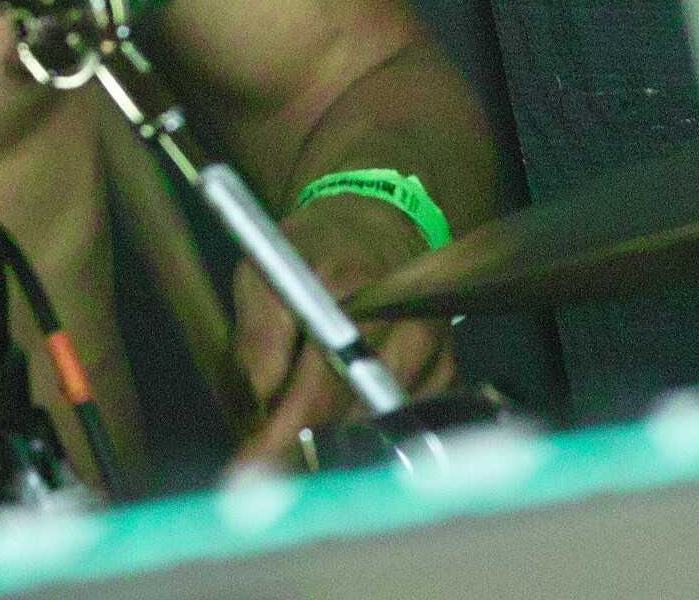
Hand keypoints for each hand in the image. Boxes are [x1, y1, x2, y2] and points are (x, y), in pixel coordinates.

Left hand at [228, 193, 456, 468]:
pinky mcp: (447, 368)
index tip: (251, 473)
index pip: (318, 387)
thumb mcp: (260, 272)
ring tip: (296, 442)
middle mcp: (402, 319)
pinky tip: (341, 420)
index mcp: (350, 286)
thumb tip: (265, 405)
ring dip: (335, 443)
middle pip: (352, 416)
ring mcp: (431, 346)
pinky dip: (368, 430)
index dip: (281, 438)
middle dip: (304, 451)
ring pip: (377, 427)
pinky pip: (402, 420)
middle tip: (266, 474)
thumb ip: (258, 338)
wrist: (376, 224)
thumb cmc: (312, 251)